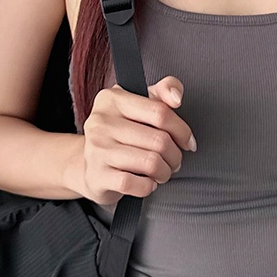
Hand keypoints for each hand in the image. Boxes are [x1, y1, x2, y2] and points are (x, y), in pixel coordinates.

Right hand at [75, 75, 195, 204]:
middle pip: (159, 140)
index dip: (182, 130)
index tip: (187, 141)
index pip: (161, 113)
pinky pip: (135, 184)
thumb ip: (164, 90)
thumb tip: (176, 98)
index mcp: (113, 98)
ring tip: (163, 172)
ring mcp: (96, 149)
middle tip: (174, 160)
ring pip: (151, 163)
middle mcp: (101, 122)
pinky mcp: (96, 176)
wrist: (89, 164)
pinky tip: (147, 182)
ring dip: (165, 172)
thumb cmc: (123, 130)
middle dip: (175, 155)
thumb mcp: (142, 102)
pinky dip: (148, 186)